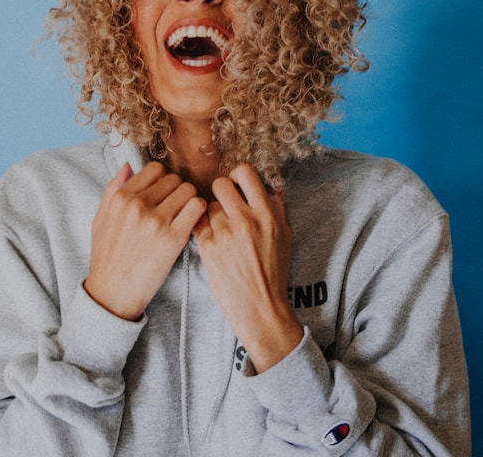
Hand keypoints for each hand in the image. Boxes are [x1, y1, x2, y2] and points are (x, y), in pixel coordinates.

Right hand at [85, 160, 206, 319]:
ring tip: (184, 216)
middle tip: (175, 208)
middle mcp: (138, 205)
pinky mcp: (173, 239)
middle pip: (174, 179)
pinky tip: (192, 223)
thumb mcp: (99, 219)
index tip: (163, 194)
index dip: (162, 180)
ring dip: (190, 200)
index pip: (155, 169)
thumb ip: (112, 189)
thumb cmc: (106, 258)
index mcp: (121, 198)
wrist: (112, 294)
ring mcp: (156, 221)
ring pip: (188, 190)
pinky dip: (199, 212)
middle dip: (177, 191)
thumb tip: (128, 165)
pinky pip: (197, 207)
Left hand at [194, 164, 302, 372]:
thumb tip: (270, 184)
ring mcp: (224, 234)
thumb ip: (276, 208)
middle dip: (221, 193)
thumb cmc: (274, 273)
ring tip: (222, 232)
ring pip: (208, 206)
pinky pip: (198, 223)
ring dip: (213, 215)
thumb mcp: (284, 237)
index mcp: (267, 215)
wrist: (261, 309)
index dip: (238, 176)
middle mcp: (245, 221)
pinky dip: (203, 229)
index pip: (245, 173)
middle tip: (225, 206)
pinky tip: (212, 240)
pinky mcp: (207, 248)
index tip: (237, 185)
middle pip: (221, 184)